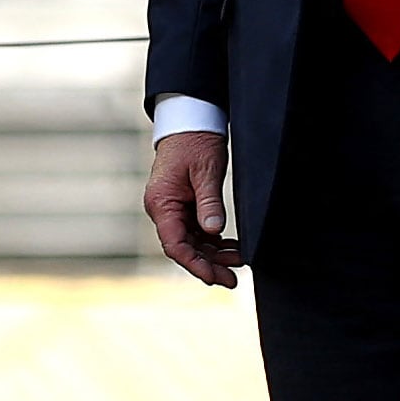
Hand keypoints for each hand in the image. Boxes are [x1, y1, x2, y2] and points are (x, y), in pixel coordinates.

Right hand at [146, 129, 240, 287]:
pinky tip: (231, 247)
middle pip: (184, 248)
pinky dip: (213, 241)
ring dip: (213, 255)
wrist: (190, 120)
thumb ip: (209, 203)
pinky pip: (196, 231)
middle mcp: (163, 209)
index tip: (215, 278)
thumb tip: (213, 232)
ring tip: (238, 262)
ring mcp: (173, 208)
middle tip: (233, 280)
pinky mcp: (183, 205)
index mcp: (161, 203)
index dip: (195, 265)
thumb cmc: (195, 141)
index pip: (175, 245)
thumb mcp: (206, 171)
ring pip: (191, 242)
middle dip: (208, 266)